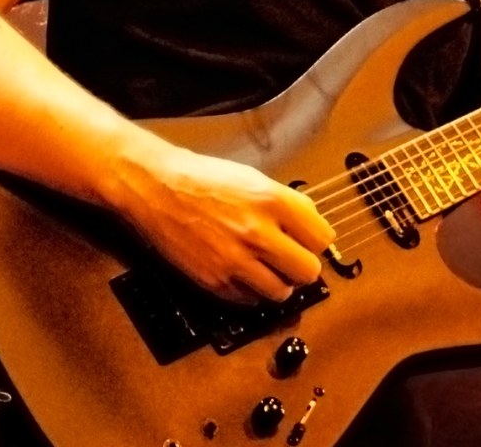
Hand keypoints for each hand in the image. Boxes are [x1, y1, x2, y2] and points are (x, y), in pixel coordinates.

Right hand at [106, 144, 337, 304]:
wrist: (157, 188)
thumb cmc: (203, 179)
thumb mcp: (253, 178)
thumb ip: (287, 202)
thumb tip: (311, 224)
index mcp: (272, 201)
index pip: (322, 238)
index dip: (315, 241)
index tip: (307, 241)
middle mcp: (258, 233)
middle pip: (308, 271)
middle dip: (301, 266)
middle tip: (289, 259)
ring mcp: (236, 260)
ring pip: (282, 292)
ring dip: (278, 283)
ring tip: (266, 269)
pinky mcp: (215, 281)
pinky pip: (251, 301)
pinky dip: (251, 292)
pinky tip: (243, 274)